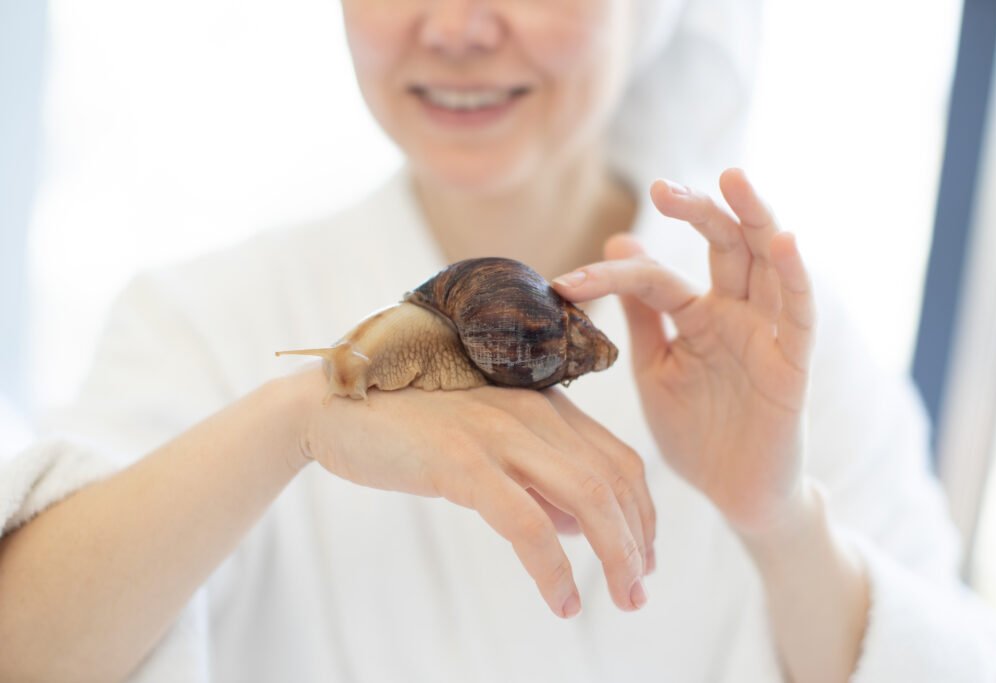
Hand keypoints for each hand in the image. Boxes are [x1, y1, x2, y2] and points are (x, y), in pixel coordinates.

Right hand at [290, 368, 654, 616]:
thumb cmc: (408, 428)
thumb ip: (535, 475)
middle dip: (638, 542)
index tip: (644, 556)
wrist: (333, 407)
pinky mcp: (460, 462)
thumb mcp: (485, 445)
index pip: (618, 458)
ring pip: (586, 497)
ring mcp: (496, 433)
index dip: (642, 512)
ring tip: (622, 600)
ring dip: (615, 556)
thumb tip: (574, 525)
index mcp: (540, 404)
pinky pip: (526, 524)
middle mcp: (529, 411)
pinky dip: (554, 569)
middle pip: (614, 480)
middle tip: (639, 591)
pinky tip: (562, 601)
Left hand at [553, 168, 815, 538]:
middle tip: (661, 187)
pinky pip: (801, 314)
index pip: (654, 277)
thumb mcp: (656, 366)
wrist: (732, 494)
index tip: (564, 284)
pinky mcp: (793, 364)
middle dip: (698, 209)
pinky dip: (795, 276)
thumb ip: (642, 312)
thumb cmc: (697, 431)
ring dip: (754, 218)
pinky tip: (783, 242)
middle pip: (724, 244)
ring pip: (768, 262)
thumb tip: (614, 242)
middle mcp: (736, 313)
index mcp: (699, 314)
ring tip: (733, 179)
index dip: (611, 275)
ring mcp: (767, 334)